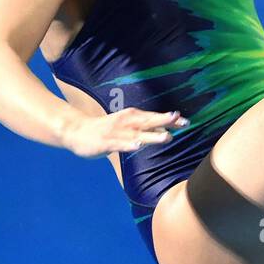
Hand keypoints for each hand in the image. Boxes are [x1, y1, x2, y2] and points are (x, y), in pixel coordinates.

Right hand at [63, 108, 187, 159]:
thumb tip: (166, 129)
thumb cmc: (106, 129)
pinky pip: (119, 144)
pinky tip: (137, 146)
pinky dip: (128, 145)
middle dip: (165, 121)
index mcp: (132, 117)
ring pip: (137, 134)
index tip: (187, 121)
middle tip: (181, 121)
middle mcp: (126, 122)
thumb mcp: (127, 126)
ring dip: (152, 135)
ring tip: (166, 137)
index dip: (170, 120)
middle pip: (149, 121)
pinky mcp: (106, 142)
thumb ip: (145, 128)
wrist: (77, 131)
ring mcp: (116, 132)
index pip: (154, 117)